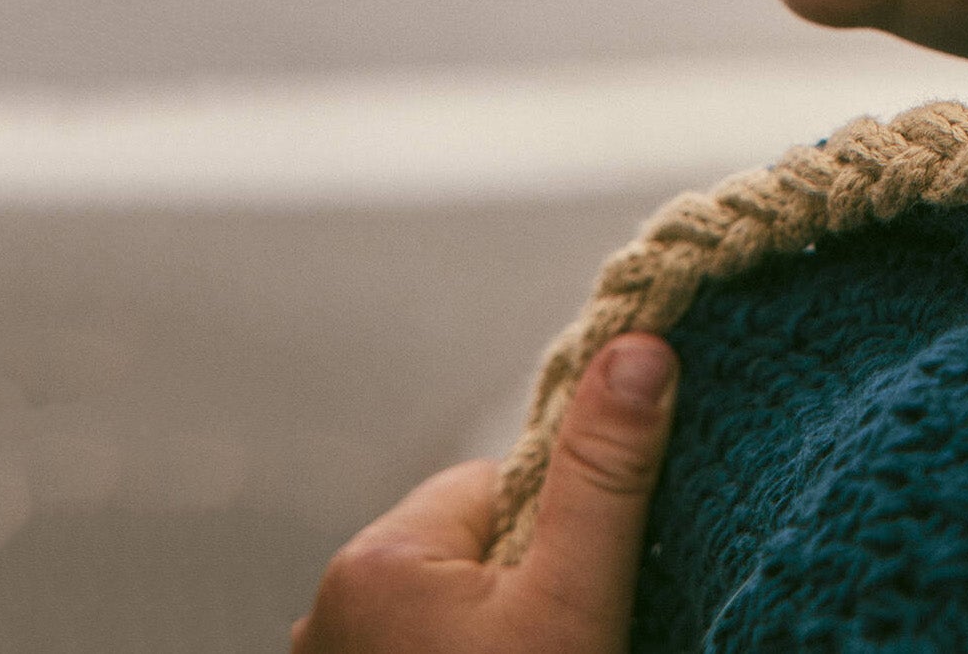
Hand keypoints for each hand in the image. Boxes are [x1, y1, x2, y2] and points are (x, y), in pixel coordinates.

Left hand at [293, 335, 677, 653]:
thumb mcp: (571, 599)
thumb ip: (604, 473)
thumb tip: (639, 344)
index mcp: (375, 557)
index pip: (499, 484)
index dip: (556, 531)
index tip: (577, 592)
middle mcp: (327, 604)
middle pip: (470, 542)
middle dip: (521, 579)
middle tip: (557, 639)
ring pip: (446, 598)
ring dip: (491, 624)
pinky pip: (416, 639)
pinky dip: (456, 649)